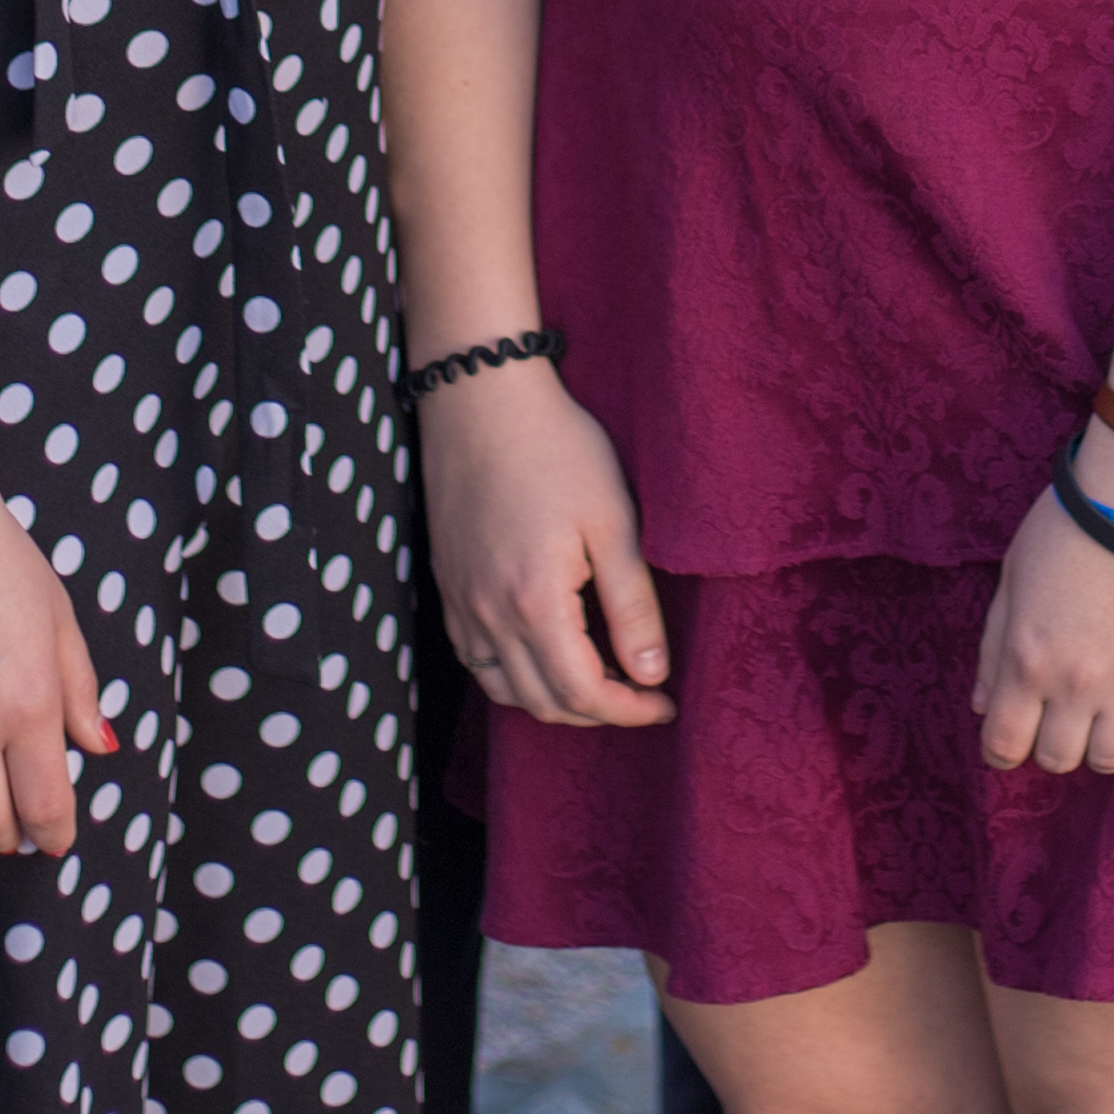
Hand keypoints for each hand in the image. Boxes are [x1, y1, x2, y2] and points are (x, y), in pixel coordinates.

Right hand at [425, 362, 672, 727]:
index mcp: (534, 602)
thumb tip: (652, 674)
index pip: (583, 692)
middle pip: (543, 703)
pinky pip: (476, 661)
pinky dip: (515, 677)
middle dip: (598, 712)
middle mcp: (488, 616)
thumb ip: (633, 604)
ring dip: (555, 700)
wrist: (482, 400)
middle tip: (641, 694)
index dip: (628, 710)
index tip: (665, 703)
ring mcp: (461, 604)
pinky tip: (547, 653)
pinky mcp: (447, 588)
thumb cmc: (557, 449)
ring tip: (600, 679)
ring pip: (505, 690)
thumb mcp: (613, 521)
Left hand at [975, 466, 1113, 777]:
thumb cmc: (1071, 525)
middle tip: (1062, 719)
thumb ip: (993, 647)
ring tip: (1106, 722)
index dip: (1002, 751)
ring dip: (1101, 749)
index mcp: (1027, 659)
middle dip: (1052, 746)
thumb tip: (982, 705)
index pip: (1003, 745)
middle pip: (1058, 759)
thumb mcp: (1013, 576)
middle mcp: (1076, 683)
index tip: (1013, 738)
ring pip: (1110, 760)